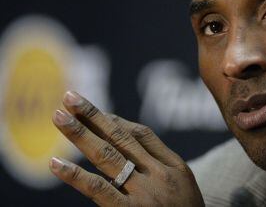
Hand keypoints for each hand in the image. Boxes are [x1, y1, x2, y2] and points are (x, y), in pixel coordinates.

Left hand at [50, 91, 203, 205]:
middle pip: (121, 138)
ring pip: (108, 156)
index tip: (94, 111)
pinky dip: (76, 175)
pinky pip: (99, 190)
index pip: (141, 135)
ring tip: (59, 117)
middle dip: (94, 116)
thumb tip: (129, 140)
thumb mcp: (185, 183)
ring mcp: (144, 193)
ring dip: (81, 134)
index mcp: (173, 166)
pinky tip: (56, 163)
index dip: (116, 121)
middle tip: (70, 97)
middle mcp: (158, 174)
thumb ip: (161, 162)